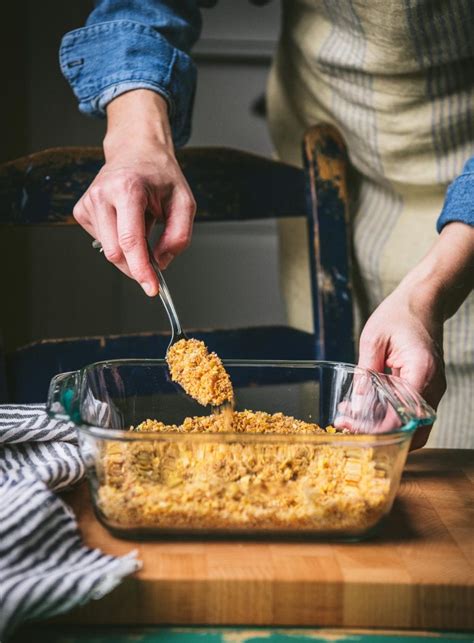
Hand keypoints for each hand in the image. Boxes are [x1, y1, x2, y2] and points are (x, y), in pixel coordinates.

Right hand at [73, 90, 195, 295]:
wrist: (136, 151)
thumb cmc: (160, 175)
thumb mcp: (184, 202)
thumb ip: (179, 236)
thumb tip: (161, 262)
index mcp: (127, 189)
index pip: (130, 240)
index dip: (141, 270)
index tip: (151, 288)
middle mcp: (102, 194)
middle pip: (117, 252)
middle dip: (137, 265)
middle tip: (156, 262)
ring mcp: (88, 202)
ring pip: (109, 251)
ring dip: (130, 251)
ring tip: (142, 224)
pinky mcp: (81, 210)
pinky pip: (103, 242)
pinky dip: (119, 241)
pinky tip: (126, 222)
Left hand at [358, 284, 445, 448]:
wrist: (423, 301)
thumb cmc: (400, 314)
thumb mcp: (373, 339)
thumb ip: (365, 371)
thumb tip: (357, 402)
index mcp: (422, 371)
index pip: (402, 415)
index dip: (375, 427)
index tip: (350, 423)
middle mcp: (433, 385)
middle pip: (411, 428)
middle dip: (379, 434)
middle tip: (346, 425)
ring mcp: (433, 389)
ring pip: (412, 425)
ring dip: (383, 427)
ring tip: (350, 417)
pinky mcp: (427, 388)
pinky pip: (411, 412)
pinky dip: (390, 416)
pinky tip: (364, 408)